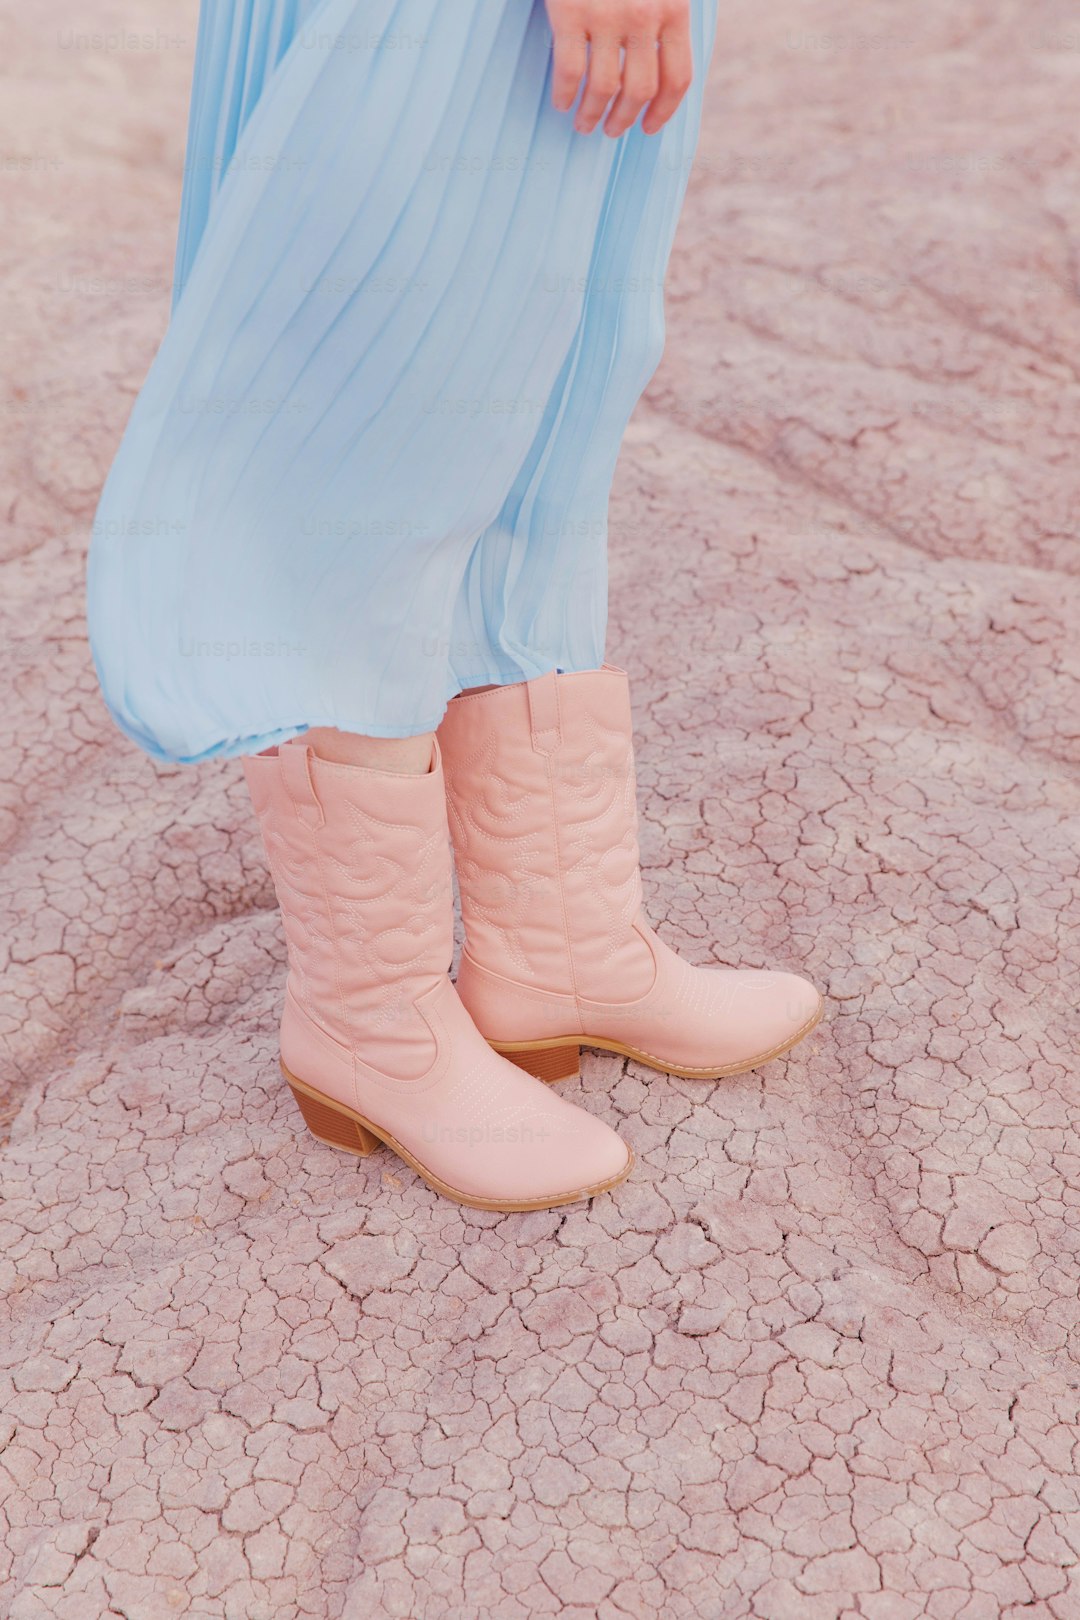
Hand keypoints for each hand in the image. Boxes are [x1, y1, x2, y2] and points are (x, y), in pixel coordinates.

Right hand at [546, 0, 692, 137]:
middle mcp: (643, 15)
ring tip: (584, 124)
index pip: (677, 78)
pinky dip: (565, 94)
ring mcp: (606, 15)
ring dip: (592, 115)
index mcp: (673, 10)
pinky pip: (570, 70)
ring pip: (604, 87)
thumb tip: (657, 69)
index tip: (649, 127)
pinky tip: (562, 102)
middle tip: (612, 129)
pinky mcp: (570, 11)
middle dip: (624, 119)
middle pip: (640, 91)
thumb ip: (662, 18)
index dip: (663, 111)